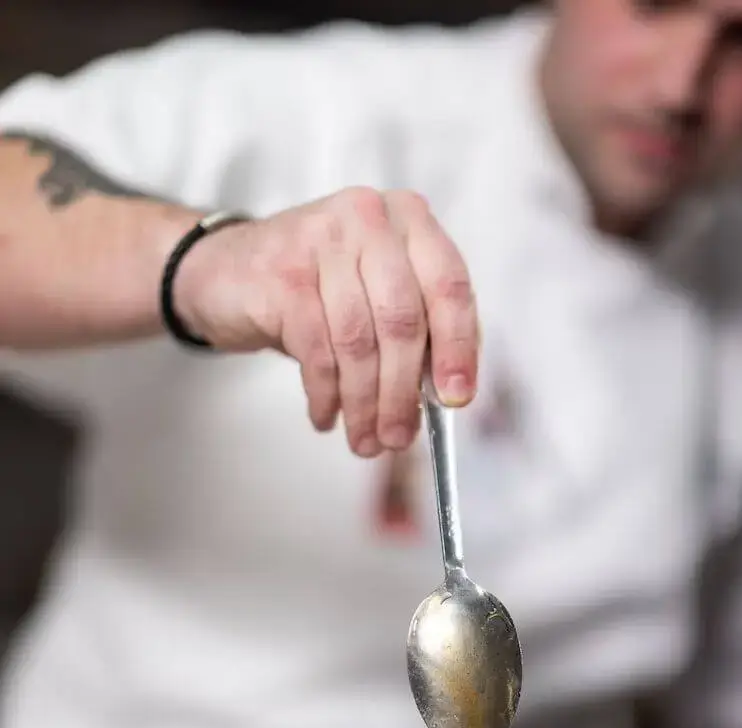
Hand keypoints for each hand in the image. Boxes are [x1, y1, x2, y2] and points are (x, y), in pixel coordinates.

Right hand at [173, 187, 478, 455]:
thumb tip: (444, 396)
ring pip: (358, 342)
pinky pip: (316, 351)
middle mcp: (369, 218)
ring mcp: (322, 240)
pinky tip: (326, 415)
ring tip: (364, 438)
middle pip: (402, 320)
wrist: (226, 271)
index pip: (449, 286)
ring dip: (363, 403)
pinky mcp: (282, 274)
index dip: (458, 348)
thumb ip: (416, 332)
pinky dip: (325, 394)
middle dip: (402, 392)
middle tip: (398, 437)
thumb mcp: (373, 296)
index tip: (456, 399)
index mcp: (408, 218)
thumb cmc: (314, 288)